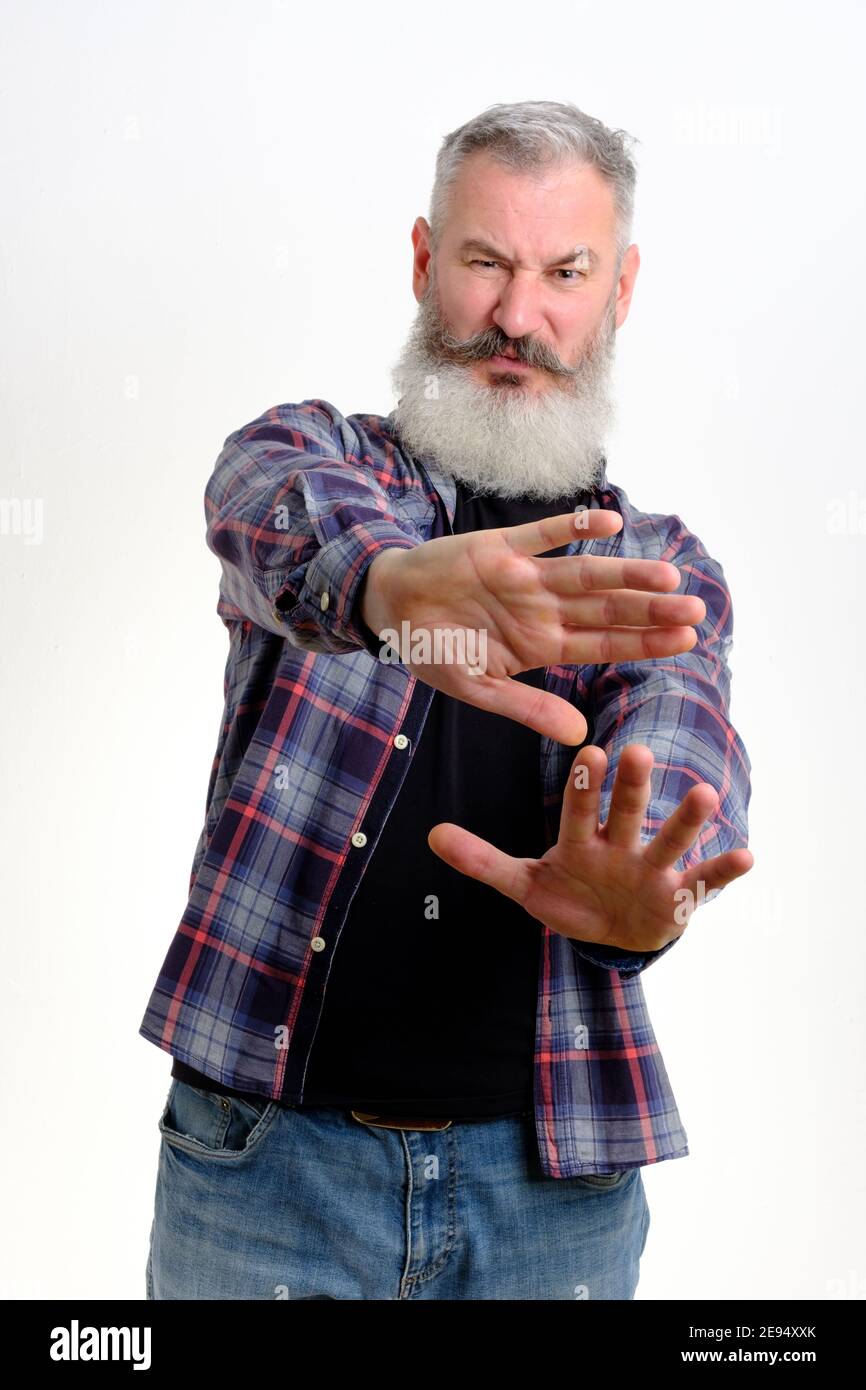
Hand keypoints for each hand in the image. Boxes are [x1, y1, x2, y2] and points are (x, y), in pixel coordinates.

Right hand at [359, 510, 705, 744]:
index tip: (688, 641)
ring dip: (627, 574)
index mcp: (541, 645)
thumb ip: (528, 707)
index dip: (646, 642)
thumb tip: (580, 736)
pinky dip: (575, 527)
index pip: (605, 645)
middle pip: (608, 610)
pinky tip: (610, 522)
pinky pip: (545, 535)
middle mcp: (544, 609)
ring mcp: (527, 577)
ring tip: (668, 576)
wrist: (390, 606)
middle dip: (651, 610)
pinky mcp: (503, 546)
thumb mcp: (478, 688)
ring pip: (587, 574)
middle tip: (697, 609)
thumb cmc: (432, 651)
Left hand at [427, 743, 753, 952]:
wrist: (613, 933)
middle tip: (637, 750)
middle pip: (624, 813)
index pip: (578, 809)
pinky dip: (724, 871)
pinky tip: (748, 856)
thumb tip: (431, 835)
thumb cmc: (571, 897)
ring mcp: (651, 868)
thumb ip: (482, 861)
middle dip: (630, 787)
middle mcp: (619, 845)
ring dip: (685, 819)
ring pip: (668, 838)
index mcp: (580, 840)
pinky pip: (703, 881)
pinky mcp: (678, 895)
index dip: (583, 787)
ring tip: (704, 792)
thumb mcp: (525, 884)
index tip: (588, 753)